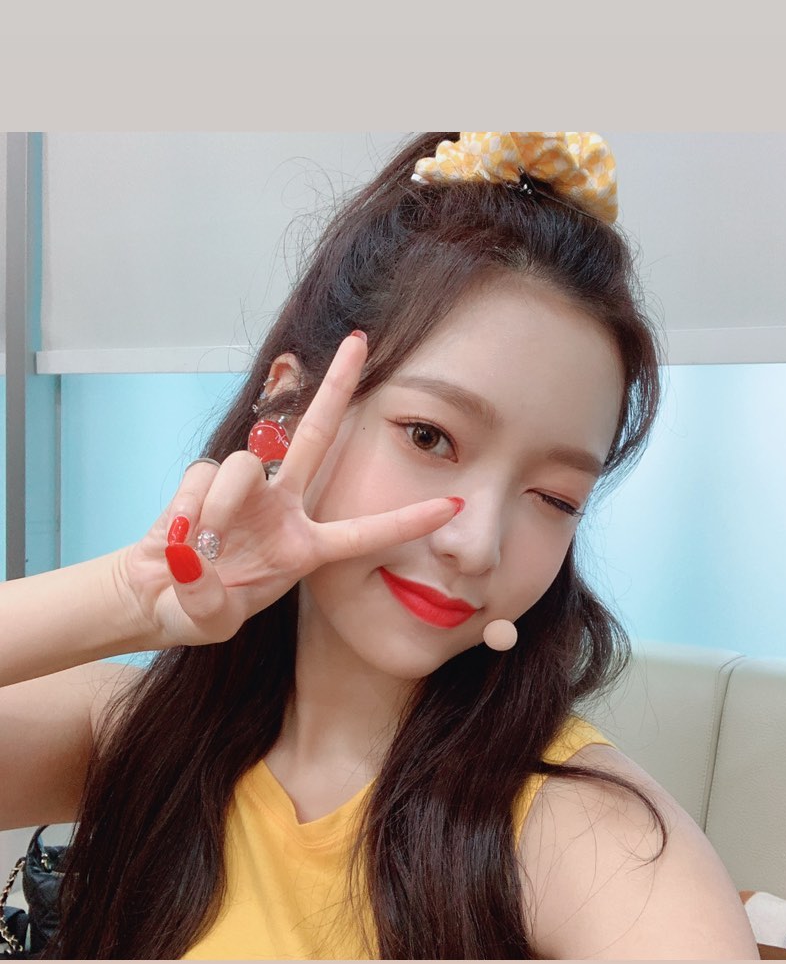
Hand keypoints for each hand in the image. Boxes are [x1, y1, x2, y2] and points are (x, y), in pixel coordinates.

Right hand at [118, 333, 462, 647]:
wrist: (152, 598)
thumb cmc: (194, 612)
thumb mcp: (209, 622)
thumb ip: (207, 600)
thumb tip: (194, 555)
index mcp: (304, 550)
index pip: (364, 534)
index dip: (408, 522)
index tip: (455, 506)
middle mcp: (283, 509)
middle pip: (317, 436)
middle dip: (336, 387)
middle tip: (360, 341)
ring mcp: (245, 491)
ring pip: (243, 465)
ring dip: (221, 503)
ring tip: (203, 545)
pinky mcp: (205, 481)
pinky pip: (202, 477)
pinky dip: (189, 507)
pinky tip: (179, 536)